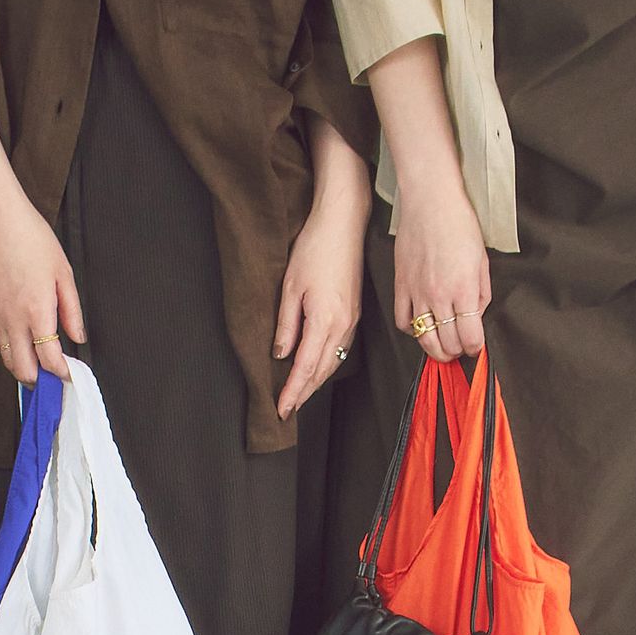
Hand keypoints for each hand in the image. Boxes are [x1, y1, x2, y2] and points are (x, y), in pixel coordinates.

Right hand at [0, 192, 84, 385]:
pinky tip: (23, 343)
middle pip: (23, 370)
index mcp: (38, 312)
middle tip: (53, 380)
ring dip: (22, 368)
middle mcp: (14, 319)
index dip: (61, 373)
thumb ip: (72, 311)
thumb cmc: (33, 241)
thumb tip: (78, 336)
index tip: (70, 375)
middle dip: (39, 381)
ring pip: (7, 358)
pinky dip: (11, 349)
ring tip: (39, 368)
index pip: (49, 359)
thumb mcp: (64, 274)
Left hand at [275, 188, 367, 418]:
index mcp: (324, 321)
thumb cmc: (314, 249)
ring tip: (299, 394)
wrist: (343, 225)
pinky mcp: (355, 313)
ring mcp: (352, 321)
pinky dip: (327, 364)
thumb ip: (286, 325)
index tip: (280, 409)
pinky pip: (341, 349)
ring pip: (334, 362)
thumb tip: (281, 354)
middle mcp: (343, 326)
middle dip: (304, 393)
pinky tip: (317, 367)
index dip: (292, 392)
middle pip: (323, 371)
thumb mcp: (290, 288)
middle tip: (286, 409)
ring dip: (316, 381)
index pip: (305, 368)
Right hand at [392, 184, 489, 362]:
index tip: (477, 346)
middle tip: (461, 348)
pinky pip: (403, 321)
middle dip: (457, 352)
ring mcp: (417, 293)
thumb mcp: (482, 260)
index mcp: (463, 289)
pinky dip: (412, 331)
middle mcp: (439, 296)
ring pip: (423, 338)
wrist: (431, 203)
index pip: (469, 336)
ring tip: (442, 347)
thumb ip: (481, 292)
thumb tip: (477, 313)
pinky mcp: (401, 286)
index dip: (476, 347)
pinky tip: (421, 326)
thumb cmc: (459, 224)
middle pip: (446, 343)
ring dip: (435, 349)